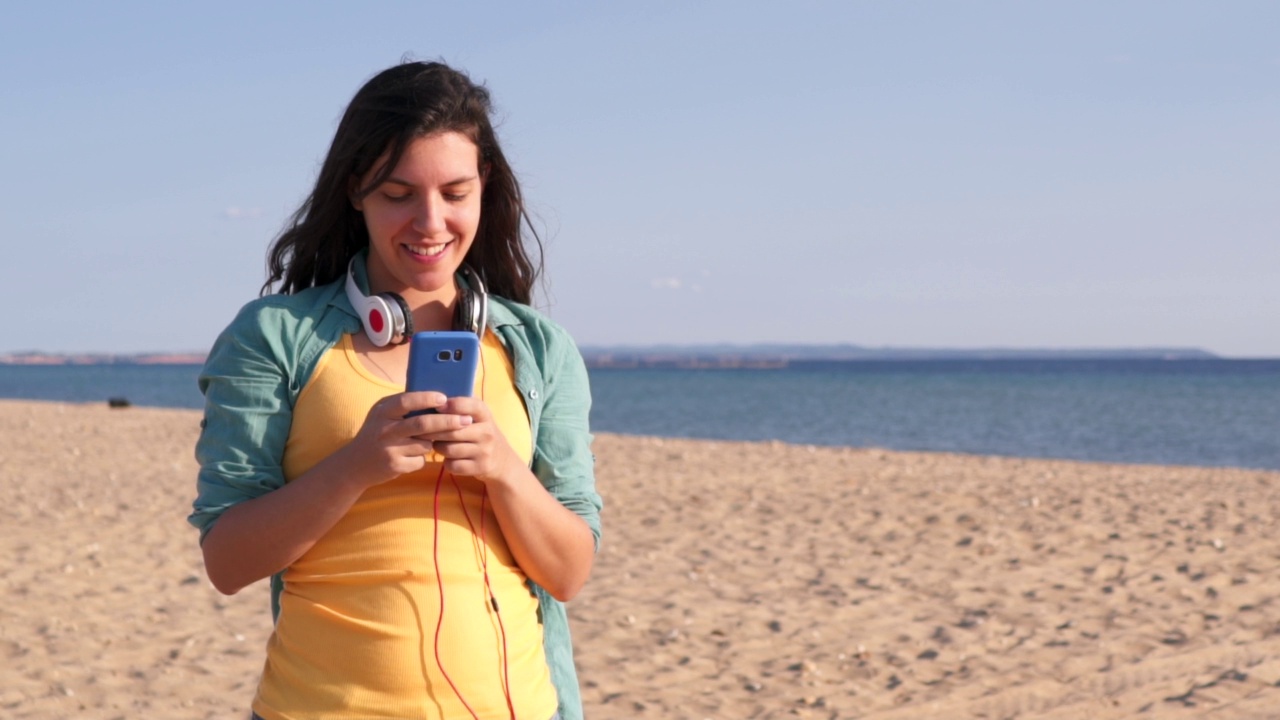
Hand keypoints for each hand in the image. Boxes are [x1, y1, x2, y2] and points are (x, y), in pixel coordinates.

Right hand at [340, 391, 474, 487]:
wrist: (354, 464)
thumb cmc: (377, 434)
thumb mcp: (382, 415)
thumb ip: (403, 406)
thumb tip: (439, 396)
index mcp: (382, 411)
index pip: (407, 401)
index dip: (427, 399)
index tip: (445, 398)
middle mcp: (384, 429)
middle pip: (422, 424)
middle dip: (448, 422)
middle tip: (466, 420)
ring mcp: (388, 449)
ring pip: (425, 444)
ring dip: (433, 443)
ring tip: (430, 441)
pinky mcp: (394, 465)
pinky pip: (420, 460)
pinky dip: (422, 458)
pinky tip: (411, 456)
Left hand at [420, 396, 520, 484]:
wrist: (502, 460)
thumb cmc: (482, 432)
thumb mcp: (478, 416)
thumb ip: (461, 406)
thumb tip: (433, 398)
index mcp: (485, 414)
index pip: (469, 405)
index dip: (451, 405)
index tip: (437, 406)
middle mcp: (487, 432)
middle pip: (452, 430)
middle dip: (433, 431)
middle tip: (422, 430)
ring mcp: (484, 451)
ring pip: (449, 449)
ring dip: (438, 447)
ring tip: (437, 443)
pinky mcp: (479, 468)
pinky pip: (452, 465)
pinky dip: (446, 462)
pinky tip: (448, 458)